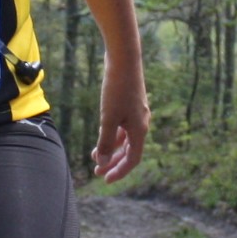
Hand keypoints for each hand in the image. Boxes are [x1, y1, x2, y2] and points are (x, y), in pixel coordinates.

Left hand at [92, 62, 149, 182]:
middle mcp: (141, 123)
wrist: (124, 58)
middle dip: (114, 162)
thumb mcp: (108, 118)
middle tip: (98, 171)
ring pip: (125, 138)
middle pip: (129, 151)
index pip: (132, 159)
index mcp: (139, 129)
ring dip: (111, 149)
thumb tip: (102, 162)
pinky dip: (113, 135)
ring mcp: (136, 113)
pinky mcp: (130, 104)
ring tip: (94, 156)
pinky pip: (123, 126)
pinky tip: (102, 134)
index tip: (105, 180)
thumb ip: (105, 141)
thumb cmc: (117, 88)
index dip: (120, 171)